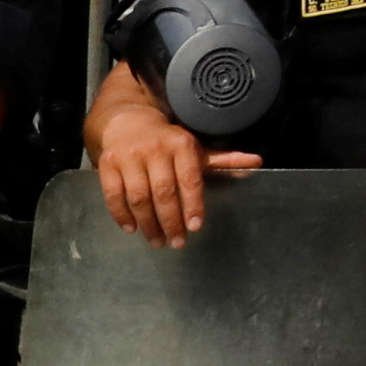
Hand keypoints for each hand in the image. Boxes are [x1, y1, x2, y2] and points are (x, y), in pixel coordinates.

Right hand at [96, 93, 256, 244]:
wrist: (127, 122)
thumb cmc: (167, 141)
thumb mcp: (195, 149)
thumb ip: (223, 160)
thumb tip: (257, 163)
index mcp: (181, 144)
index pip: (190, 178)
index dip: (193, 204)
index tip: (195, 227)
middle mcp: (155, 148)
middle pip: (164, 192)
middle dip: (171, 221)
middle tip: (176, 243)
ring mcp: (129, 156)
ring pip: (139, 196)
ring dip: (148, 223)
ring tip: (157, 241)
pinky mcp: (108, 163)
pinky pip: (113, 194)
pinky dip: (121, 215)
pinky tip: (132, 229)